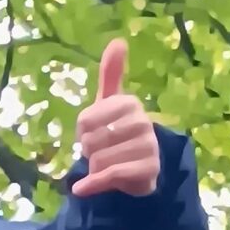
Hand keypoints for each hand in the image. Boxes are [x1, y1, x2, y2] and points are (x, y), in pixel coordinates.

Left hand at [74, 41, 161, 199]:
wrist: (140, 169)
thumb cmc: (119, 132)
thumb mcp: (110, 103)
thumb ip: (111, 74)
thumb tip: (118, 41)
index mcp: (129, 103)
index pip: (85, 120)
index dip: (81, 132)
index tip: (92, 133)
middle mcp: (143, 121)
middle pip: (91, 141)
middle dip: (89, 151)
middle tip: (102, 151)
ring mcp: (149, 146)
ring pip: (98, 160)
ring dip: (94, 168)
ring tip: (108, 164)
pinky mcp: (149, 170)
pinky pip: (110, 176)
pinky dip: (92, 185)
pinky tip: (82, 189)